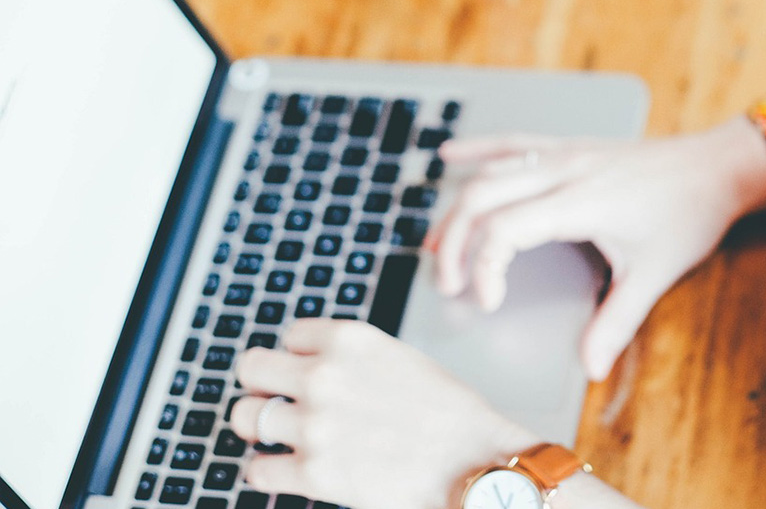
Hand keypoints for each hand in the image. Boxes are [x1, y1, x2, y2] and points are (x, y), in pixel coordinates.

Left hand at [230, 320, 535, 508]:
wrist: (474, 462)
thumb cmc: (449, 415)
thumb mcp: (399, 359)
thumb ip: (353, 359)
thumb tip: (315, 366)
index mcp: (349, 340)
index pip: (289, 335)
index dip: (297, 357)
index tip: (305, 372)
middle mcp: (324, 376)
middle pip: (250, 368)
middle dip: (262, 385)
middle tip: (274, 400)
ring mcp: (314, 426)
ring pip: (245, 417)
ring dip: (259, 427)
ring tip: (279, 436)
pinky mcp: (313, 474)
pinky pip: (256, 470)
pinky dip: (267, 471)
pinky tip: (288, 469)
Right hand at [426, 119, 765, 380]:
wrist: (718, 166)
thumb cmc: (689, 214)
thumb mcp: (655, 273)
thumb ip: (617, 322)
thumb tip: (590, 367)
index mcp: (579, 201)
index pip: (504, 229)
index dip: (484, 268)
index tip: (489, 303)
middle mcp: (564, 171)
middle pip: (482, 198)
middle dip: (453, 242)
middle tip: (448, 284)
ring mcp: (565, 154)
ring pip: (492, 172)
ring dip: (457, 207)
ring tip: (434, 245)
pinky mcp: (571, 147)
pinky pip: (514, 143)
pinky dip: (479, 150)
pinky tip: (451, 156)